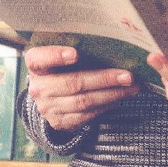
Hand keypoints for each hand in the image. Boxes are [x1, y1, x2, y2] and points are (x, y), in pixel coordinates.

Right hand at [24, 45, 139, 131]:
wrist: (50, 98)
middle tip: (128, 75)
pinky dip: (107, 105)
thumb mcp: (60, 57)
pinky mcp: (60, 122)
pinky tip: (120, 97)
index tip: (75, 54)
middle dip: (104, 79)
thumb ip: (76, 49)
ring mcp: (48, 107)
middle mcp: (38, 87)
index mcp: (35, 65)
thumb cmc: (61, 69)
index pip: (40, 58)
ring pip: (84, 101)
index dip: (56, 56)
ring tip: (132, 87)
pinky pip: (87, 114)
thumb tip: (111, 44)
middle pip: (73, 83)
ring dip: (112, 94)